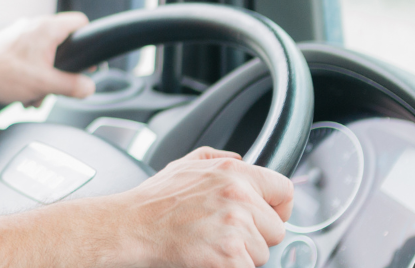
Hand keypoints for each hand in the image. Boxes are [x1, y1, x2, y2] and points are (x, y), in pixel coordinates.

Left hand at [0, 12, 94, 104]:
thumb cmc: (0, 75)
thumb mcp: (46, 85)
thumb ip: (73, 86)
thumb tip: (89, 87)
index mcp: (46, 28)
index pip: (80, 23)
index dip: (88, 41)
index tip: (88, 60)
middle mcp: (32, 26)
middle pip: (62, 44)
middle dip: (61, 70)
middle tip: (56, 86)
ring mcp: (18, 34)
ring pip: (44, 55)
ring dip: (43, 77)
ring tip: (33, 94)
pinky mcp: (8, 45)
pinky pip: (28, 58)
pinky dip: (29, 75)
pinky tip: (22, 92)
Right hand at [90, 147, 295, 267]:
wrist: (130, 227)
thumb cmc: (153, 201)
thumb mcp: (185, 164)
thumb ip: (219, 157)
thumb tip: (242, 159)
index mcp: (233, 172)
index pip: (284, 190)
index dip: (277, 208)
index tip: (266, 217)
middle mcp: (238, 196)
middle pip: (275, 229)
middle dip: (255, 235)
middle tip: (223, 234)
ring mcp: (235, 228)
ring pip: (262, 253)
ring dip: (241, 254)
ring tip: (210, 244)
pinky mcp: (229, 256)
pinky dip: (230, 267)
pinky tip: (209, 257)